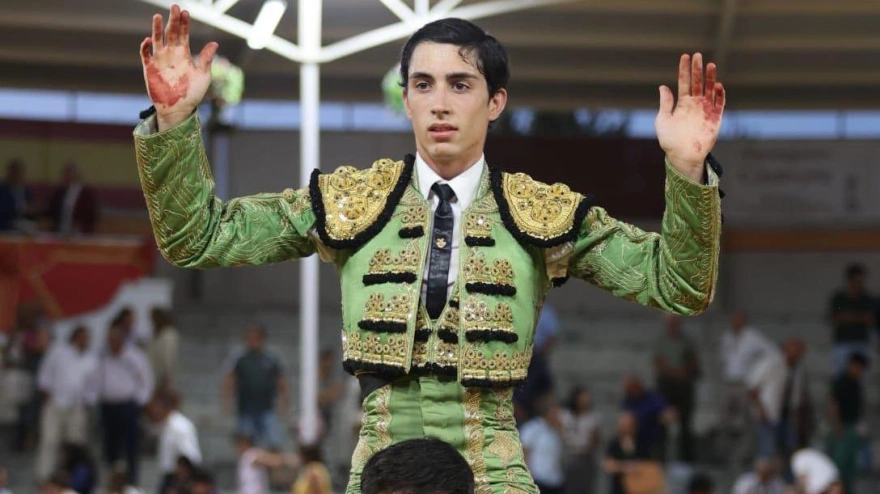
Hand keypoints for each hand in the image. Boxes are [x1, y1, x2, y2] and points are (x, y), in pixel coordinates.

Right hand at [140, 4, 218, 129]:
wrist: (179, 109)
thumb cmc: (192, 93)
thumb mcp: (203, 76)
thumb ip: (206, 59)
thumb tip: (215, 43)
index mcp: (184, 54)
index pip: (184, 34)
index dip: (184, 23)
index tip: (186, 12)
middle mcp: (171, 54)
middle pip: (171, 32)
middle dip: (172, 20)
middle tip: (174, 7)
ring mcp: (160, 60)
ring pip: (157, 39)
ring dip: (156, 28)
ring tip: (158, 16)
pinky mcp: (150, 68)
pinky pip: (145, 54)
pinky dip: (146, 47)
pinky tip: (149, 40)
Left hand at [656, 53, 725, 181]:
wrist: (682, 156)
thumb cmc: (669, 140)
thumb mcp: (663, 119)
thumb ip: (665, 103)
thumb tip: (663, 86)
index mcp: (682, 103)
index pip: (684, 82)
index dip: (684, 69)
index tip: (685, 56)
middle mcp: (695, 104)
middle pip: (698, 82)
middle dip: (698, 69)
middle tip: (698, 56)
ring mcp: (706, 110)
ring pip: (710, 90)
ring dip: (710, 78)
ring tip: (710, 65)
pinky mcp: (715, 119)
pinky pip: (720, 103)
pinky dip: (720, 94)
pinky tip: (716, 85)